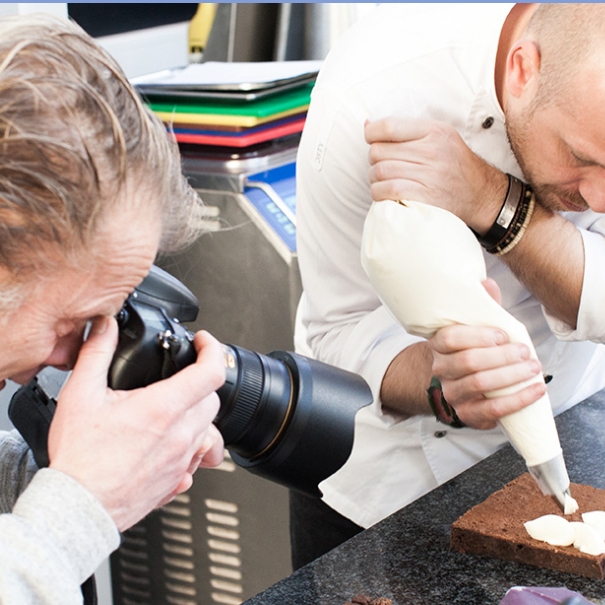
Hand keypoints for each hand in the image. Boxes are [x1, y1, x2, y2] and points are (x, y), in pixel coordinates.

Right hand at [48, 316, 224, 530]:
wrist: (78, 509)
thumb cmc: (80, 460)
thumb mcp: (80, 395)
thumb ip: (96, 354)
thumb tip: (105, 327)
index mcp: (162, 408)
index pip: (211, 371)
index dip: (213, 348)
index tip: (203, 342)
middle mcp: (180, 435)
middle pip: (213, 398)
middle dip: (201, 381)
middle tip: (180, 377)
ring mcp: (183, 460)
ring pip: (210, 428)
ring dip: (197, 413)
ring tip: (172, 411)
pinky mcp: (179, 481)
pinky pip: (199, 457)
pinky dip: (191, 444)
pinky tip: (169, 442)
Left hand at [364, 116, 507, 233]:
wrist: (480, 195)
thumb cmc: (455, 166)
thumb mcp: (440, 137)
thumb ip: (407, 130)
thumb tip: (368, 125)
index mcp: (434, 131)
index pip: (388, 126)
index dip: (371, 133)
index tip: (371, 140)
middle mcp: (432, 151)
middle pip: (379, 151)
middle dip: (373, 160)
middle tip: (380, 165)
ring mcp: (429, 175)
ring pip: (380, 172)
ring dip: (374, 179)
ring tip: (382, 180)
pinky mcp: (425, 197)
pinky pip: (388, 191)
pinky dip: (379, 193)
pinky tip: (384, 193)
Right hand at [427, 279, 546, 428]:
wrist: (462, 386)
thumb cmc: (473, 352)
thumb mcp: (474, 327)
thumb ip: (481, 307)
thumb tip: (486, 283)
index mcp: (438, 345)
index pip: (449, 339)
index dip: (476, 336)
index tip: (501, 335)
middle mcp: (441, 370)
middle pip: (468, 362)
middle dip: (501, 356)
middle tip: (524, 351)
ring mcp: (452, 393)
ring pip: (480, 384)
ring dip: (511, 375)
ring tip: (533, 367)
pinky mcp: (467, 414)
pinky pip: (492, 409)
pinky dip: (517, 400)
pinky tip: (536, 389)